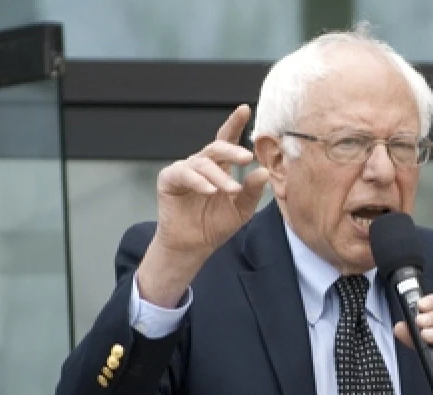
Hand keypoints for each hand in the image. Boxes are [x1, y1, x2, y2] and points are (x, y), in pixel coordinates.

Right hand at [155, 104, 269, 257]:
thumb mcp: (241, 210)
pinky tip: (209, 190)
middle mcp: (201, 164)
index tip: (245, 109)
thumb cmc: (215, 225)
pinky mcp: (169, 179)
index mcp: (219, 167)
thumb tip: (263, 171)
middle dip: (232, 150)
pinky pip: (184, 174)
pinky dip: (198, 181)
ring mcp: (184, 170)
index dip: (235, 124)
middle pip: (217, 147)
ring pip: (203, 163)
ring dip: (219, 176)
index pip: (227, 140)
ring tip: (231, 190)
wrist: (193, 247)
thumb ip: (251, 191)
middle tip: (247, 157)